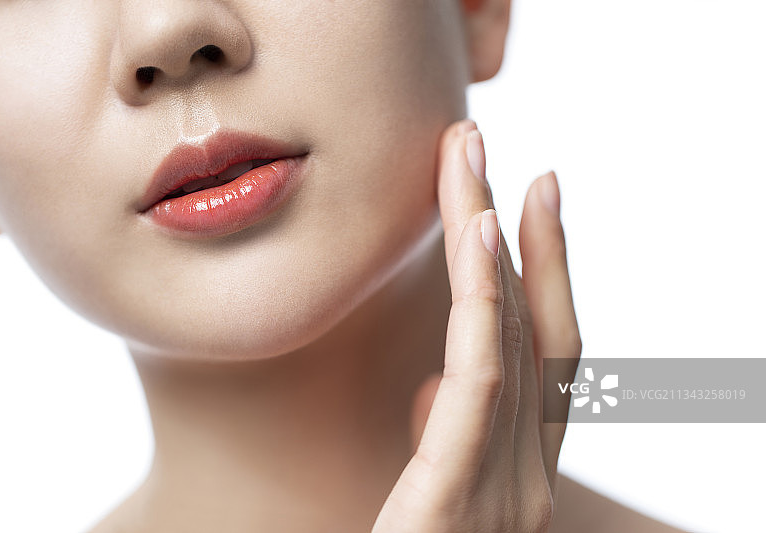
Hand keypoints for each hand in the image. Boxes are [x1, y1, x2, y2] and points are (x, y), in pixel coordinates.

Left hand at [372, 120, 581, 532]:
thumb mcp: (432, 500)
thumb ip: (448, 443)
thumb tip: (438, 383)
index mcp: (520, 474)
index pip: (542, 356)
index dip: (541, 272)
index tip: (520, 200)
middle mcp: (529, 478)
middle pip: (534, 330)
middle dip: (518, 231)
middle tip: (493, 148)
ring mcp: (507, 493)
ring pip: (508, 339)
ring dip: (493, 238)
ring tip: (473, 158)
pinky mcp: (457, 502)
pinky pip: (479, 384)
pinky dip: (485, 303)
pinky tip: (477, 234)